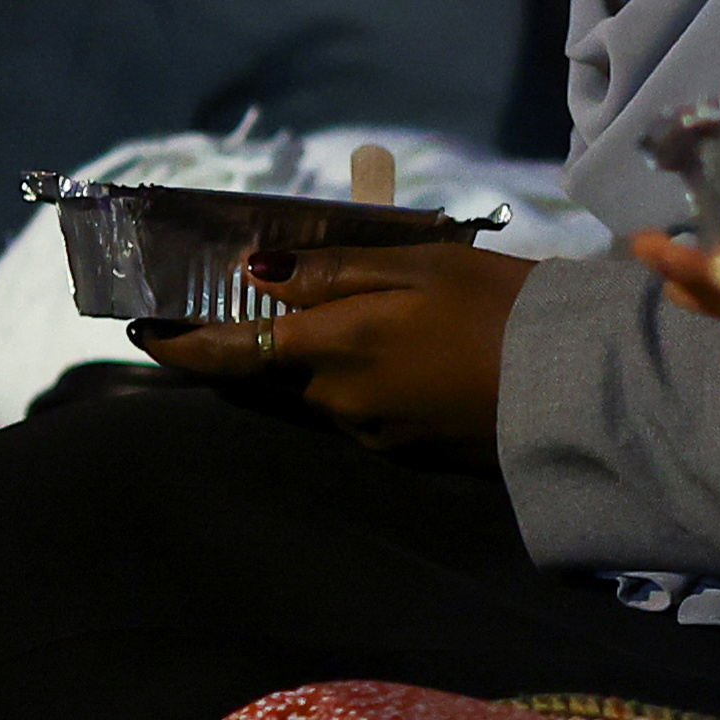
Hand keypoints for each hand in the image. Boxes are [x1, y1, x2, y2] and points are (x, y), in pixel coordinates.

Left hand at [131, 237, 529, 452]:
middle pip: (274, 377)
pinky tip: (404, 358)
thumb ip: (334, 272)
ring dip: (318, 364)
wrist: (579, 389)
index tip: (140, 331)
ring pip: (320, 395)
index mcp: (334, 349)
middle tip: (258, 308)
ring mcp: (375, 435)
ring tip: (357, 323)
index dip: (180, 345)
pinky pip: (363, 413)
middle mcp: (339, 403)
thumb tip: (256, 274)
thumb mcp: (421, 267)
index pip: (231, 353)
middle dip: (258, 347)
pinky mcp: (410, 452)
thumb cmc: (501, 308)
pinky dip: (362, 384)